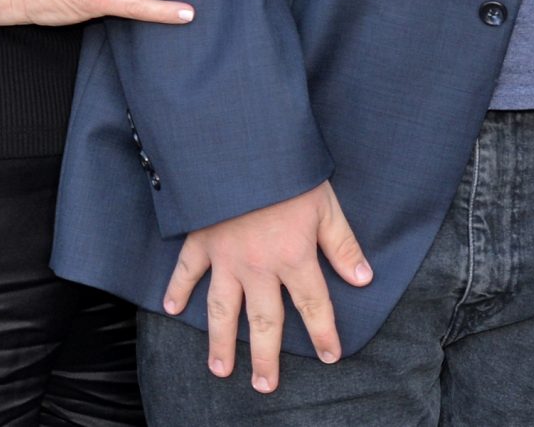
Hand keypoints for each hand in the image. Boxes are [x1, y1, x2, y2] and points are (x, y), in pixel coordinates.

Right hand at [164, 181, 372, 392]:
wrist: (243, 148)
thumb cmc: (289, 171)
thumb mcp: (326, 204)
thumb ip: (343, 245)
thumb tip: (364, 279)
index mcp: (294, 257)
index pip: (313, 305)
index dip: (324, 333)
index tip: (331, 356)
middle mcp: (259, 267)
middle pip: (264, 321)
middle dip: (266, 357)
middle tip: (265, 386)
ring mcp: (225, 258)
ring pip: (222, 310)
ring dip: (221, 342)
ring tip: (220, 369)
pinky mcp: (201, 241)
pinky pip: (186, 271)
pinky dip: (177, 289)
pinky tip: (170, 309)